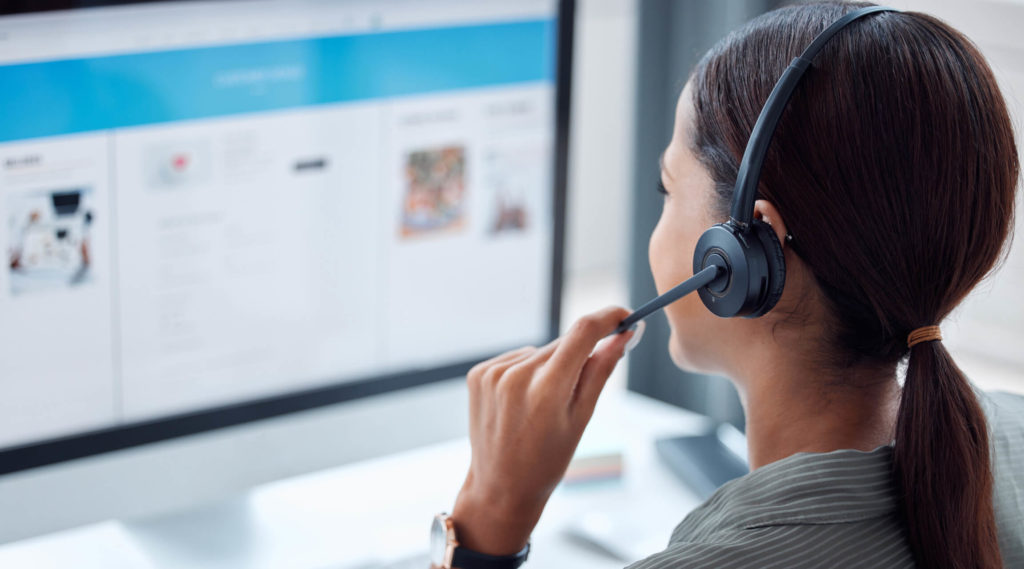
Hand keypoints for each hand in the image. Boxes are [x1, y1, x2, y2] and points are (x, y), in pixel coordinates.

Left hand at [451, 306, 637, 555]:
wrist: (500, 487)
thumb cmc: (547, 460)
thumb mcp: (582, 418)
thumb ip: (601, 371)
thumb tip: (622, 336)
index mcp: (546, 390)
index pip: (583, 333)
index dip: (608, 318)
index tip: (624, 316)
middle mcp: (516, 376)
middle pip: (562, 344)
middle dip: (579, 356)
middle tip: (576, 391)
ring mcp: (492, 374)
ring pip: (540, 352)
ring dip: (550, 367)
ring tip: (542, 406)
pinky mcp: (478, 374)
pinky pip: (516, 359)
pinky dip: (526, 372)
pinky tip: (522, 401)